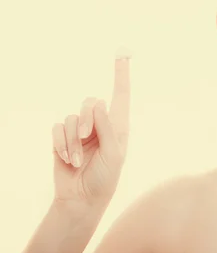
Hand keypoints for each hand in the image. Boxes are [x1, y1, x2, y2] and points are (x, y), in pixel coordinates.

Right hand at [51, 53, 130, 209]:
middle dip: (87, 120)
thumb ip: (108, 128)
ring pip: (71, 118)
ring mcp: (80, 131)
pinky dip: (61, 144)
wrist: (81, 199)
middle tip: (88, 138)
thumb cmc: (104, 178)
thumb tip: (98, 102)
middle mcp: (100, 125)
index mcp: (118, 126)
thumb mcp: (113, 154)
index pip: (120, 96)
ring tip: (77, 160)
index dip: (121, 75)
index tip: (123, 54)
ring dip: (72, 140)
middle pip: (90, 102)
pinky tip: (67, 159)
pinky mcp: (63, 139)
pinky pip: (58, 129)